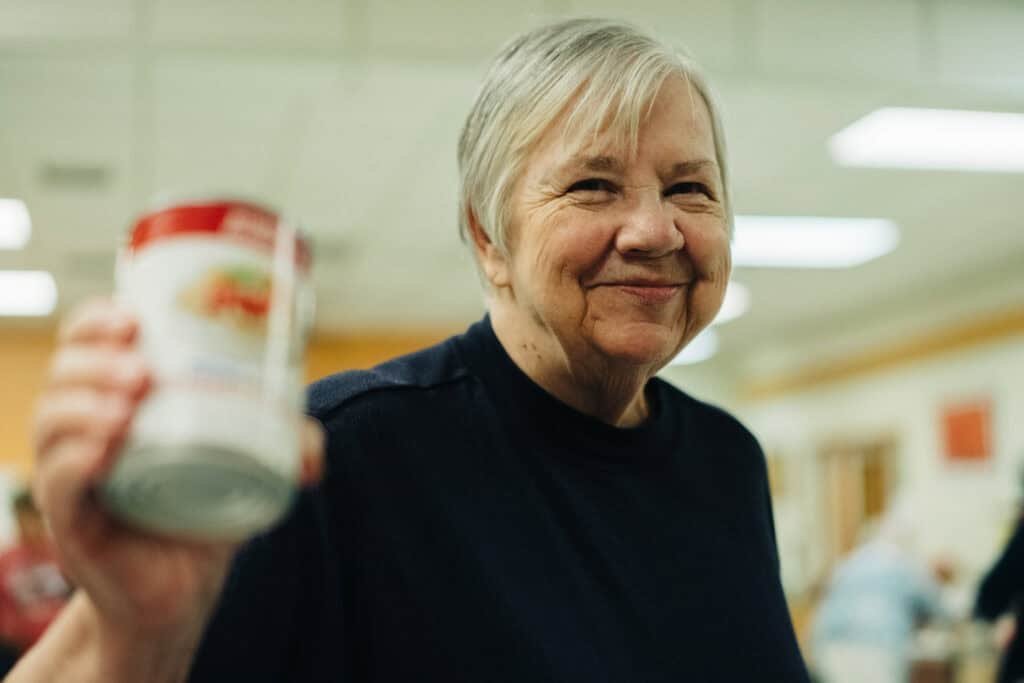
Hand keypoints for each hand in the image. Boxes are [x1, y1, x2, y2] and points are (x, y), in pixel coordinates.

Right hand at [31, 297, 324, 637]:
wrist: (181, 591)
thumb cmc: (204, 511)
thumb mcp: (249, 466)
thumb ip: (288, 446)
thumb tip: (314, 452)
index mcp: (117, 399)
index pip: (86, 344)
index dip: (98, 322)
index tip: (134, 316)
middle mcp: (83, 430)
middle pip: (64, 374)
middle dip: (96, 360)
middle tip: (142, 370)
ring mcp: (73, 475)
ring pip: (53, 422)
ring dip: (85, 405)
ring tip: (128, 405)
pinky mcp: (74, 521)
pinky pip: (59, 484)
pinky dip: (76, 462)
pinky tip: (105, 450)